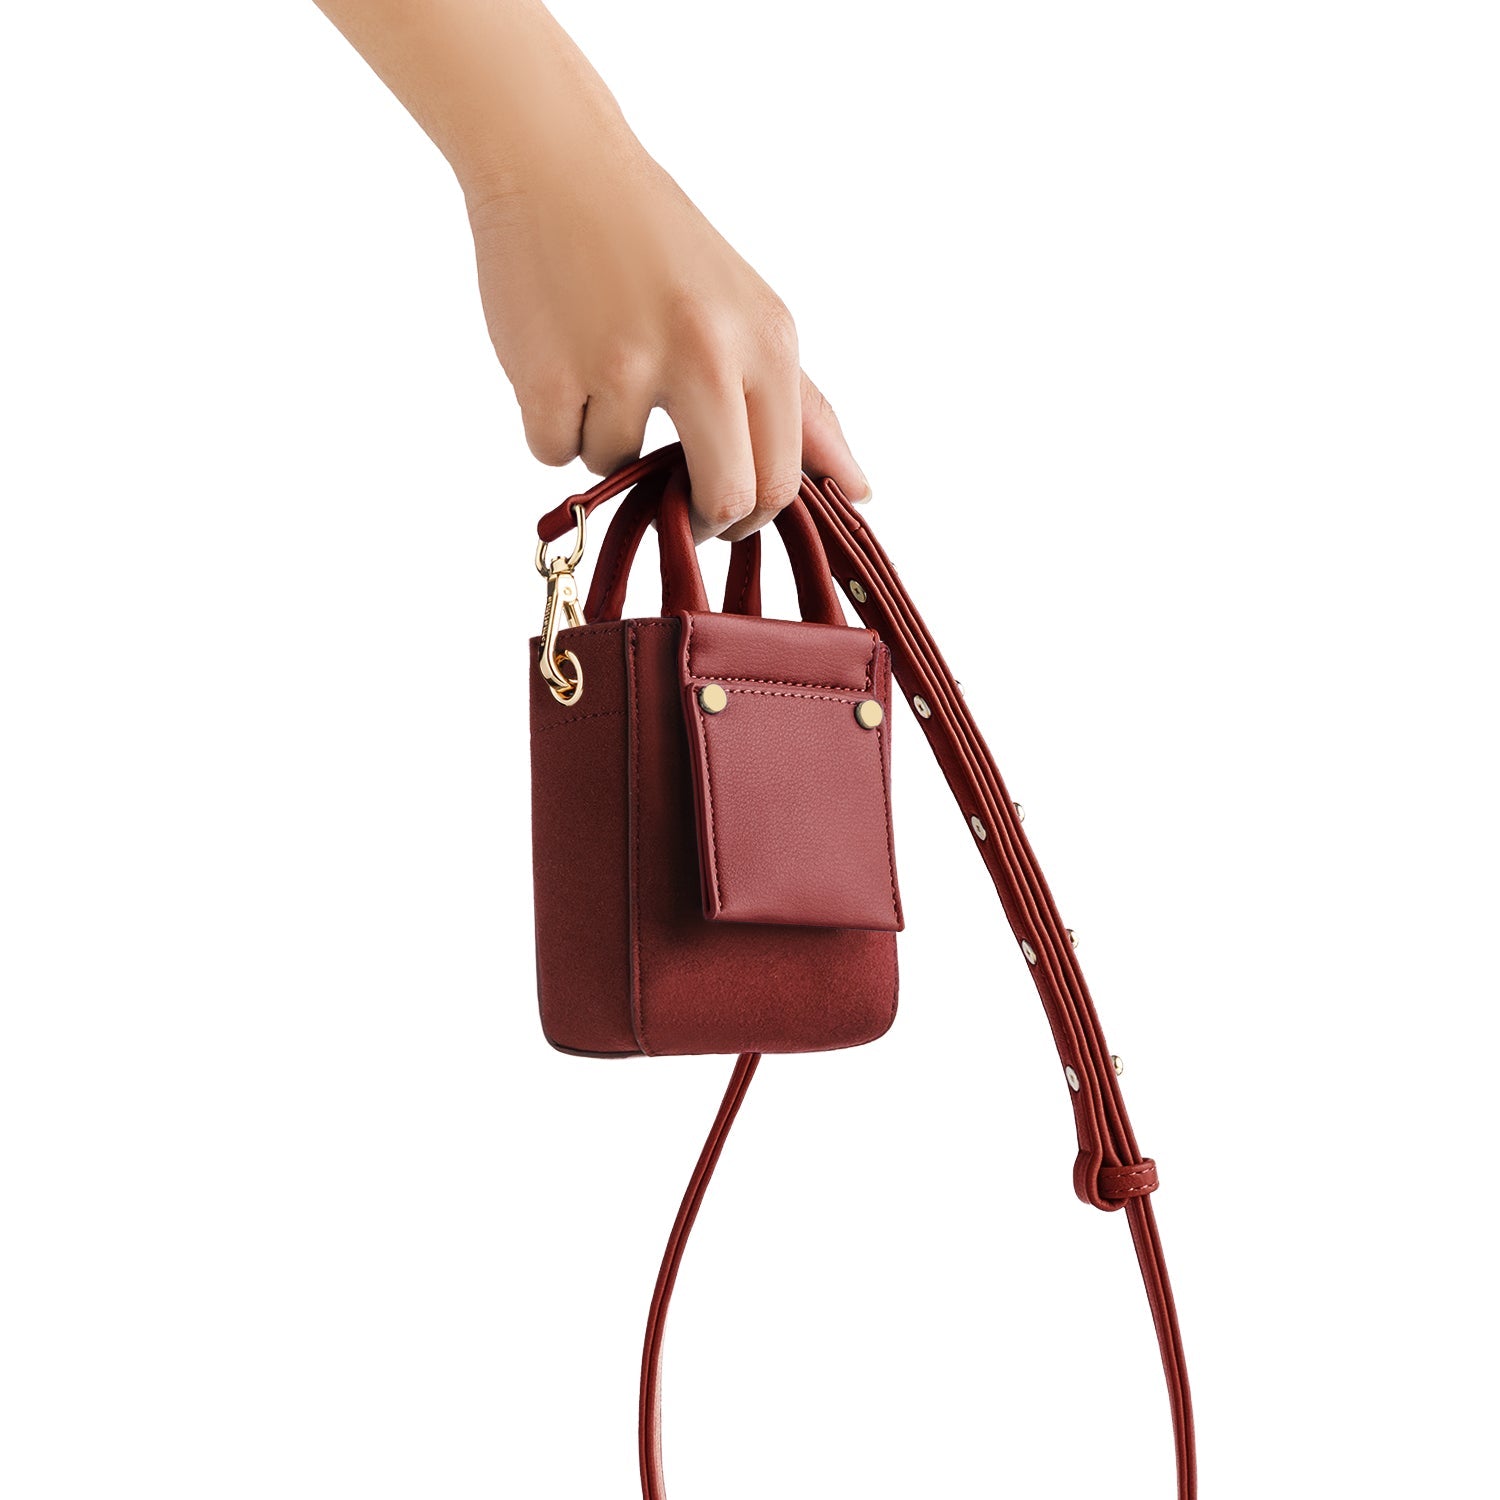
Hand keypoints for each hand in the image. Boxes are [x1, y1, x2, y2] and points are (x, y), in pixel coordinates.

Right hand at [466, 127, 869, 541]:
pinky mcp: (549, 376)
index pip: (780, 481)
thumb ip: (806, 412)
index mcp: (766, 342)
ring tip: (599, 368)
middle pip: (720, 500)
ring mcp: (625, 366)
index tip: (725, 511)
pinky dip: (553, 424)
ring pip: (619, 471)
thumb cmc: (661, 247)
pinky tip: (559, 360)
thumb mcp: (753, 316)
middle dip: (697, 519)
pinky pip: (555, 451)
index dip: (749, 515)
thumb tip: (857, 489)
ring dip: (606, 442)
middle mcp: (706, 353)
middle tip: (673, 502)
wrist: (557, 163)